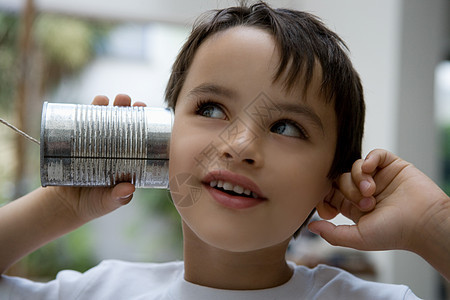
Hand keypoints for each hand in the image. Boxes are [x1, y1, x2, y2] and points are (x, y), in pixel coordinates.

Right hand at [48, 94, 145, 221]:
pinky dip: (85, 111)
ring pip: (102, 118)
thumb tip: (129, 188)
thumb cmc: (94, 203)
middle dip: (126, 108)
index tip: (146, 111)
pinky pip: (80, 123)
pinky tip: (94, 102)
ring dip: (106, 105)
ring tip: (108, 99)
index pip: (138, 136)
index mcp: (126, 157)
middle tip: (128, 101)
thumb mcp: (108, 202)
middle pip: (121, 122)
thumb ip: (119, 198)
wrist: (65, 205)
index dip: (143, 122)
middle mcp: (112, 146)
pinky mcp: (75, 141)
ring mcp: (94, 141)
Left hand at [310, 149, 448, 254]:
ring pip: (354, 166)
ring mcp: (378, 177)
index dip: (327, 196)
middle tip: (365, 203)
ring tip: (372, 192)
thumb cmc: (393, 233)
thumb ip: (333, 234)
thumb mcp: (358, 238)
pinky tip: (370, 169)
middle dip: (348, 190)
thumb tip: (310, 227)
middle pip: (340, 179)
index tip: (331, 207)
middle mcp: (364, 191)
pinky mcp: (392, 165)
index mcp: (354, 208)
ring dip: (358, 178)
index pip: (331, 194)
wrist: (424, 222)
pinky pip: (374, 154)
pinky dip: (370, 159)